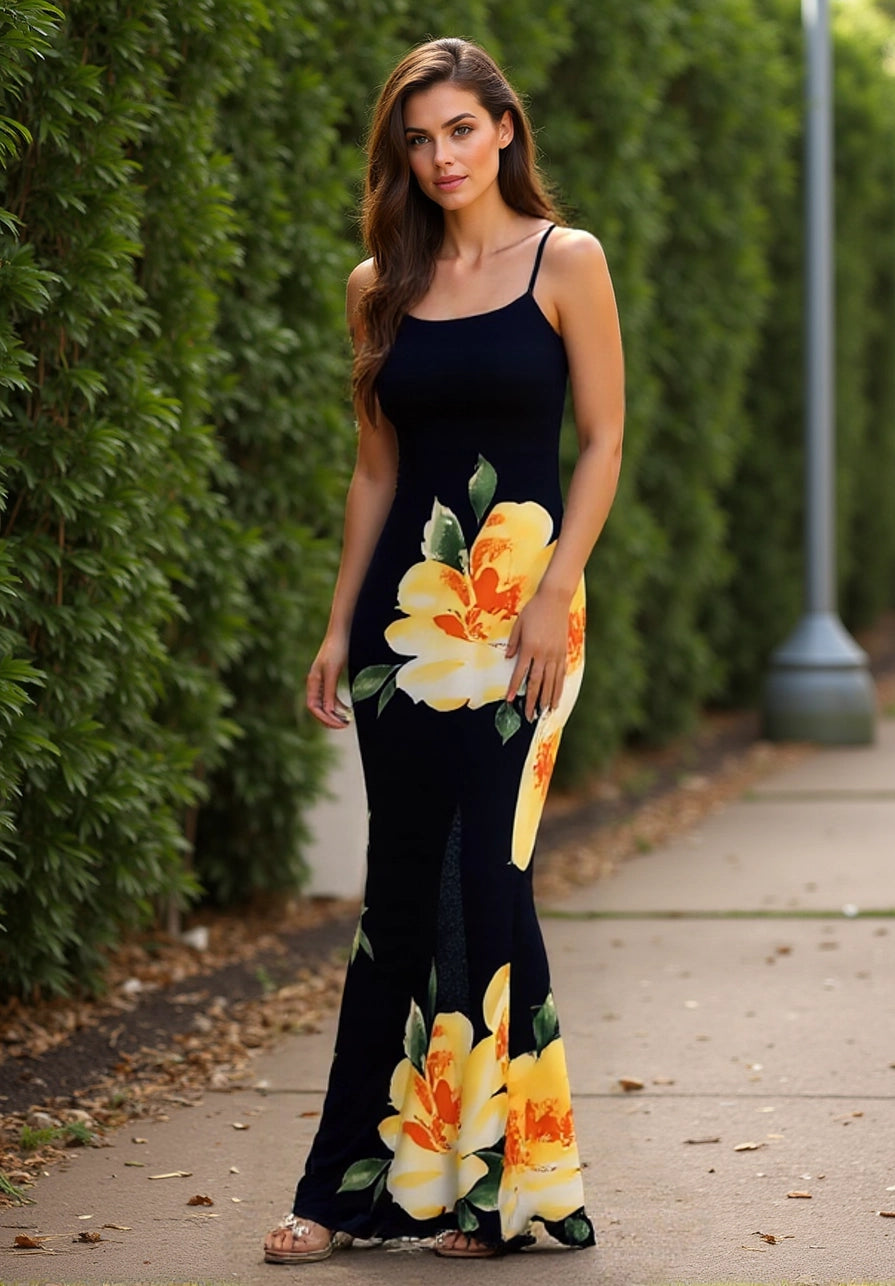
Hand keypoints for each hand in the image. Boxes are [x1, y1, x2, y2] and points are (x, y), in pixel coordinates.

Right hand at [306, 631, 352, 728]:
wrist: (342, 633)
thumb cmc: (336, 650)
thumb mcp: (333, 672)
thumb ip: (329, 691)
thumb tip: (327, 711)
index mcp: (313, 681)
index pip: (313, 707)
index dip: (324, 718)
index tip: (339, 724)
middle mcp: (315, 683)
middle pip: (318, 708)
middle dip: (330, 719)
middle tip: (345, 725)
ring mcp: (323, 681)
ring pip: (325, 705)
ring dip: (335, 714)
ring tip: (348, 721)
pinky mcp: (331, 678)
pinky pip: (332, 698)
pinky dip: (339, 706)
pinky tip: (348, 710)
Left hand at [506, 587, 570, 720]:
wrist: (555, 599)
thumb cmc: (534, 609)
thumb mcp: (518, 624)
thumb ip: (513, 642)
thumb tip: (508, 658)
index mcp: (530, 647)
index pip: (520, 673)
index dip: (513, 688)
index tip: (509, 701)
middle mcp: (543, 654)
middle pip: (536, 683)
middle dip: (531, 701)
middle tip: (529, 716)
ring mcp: (555, 654)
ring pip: (551, 682)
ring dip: (547, 699)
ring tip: (544, 713)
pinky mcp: (564, 652)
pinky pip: (561, 674)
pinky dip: (559, 688)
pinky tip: (557, 698)